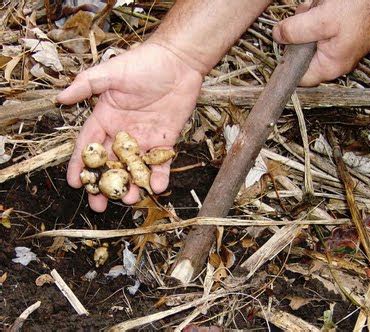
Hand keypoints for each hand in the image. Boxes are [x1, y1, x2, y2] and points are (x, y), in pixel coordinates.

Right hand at [57, 43, 202, 211]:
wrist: (178, 62)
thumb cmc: (143, 63)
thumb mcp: (111, 72)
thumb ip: (87, 85)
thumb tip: (60, 98)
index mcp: (106, 118)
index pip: (89, 146)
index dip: (81, 165)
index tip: (74, 183)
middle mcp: (123, 132)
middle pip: (110, 164)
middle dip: (104, 185)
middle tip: (99, 206)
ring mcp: (145, 138)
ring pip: (134, 168)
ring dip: (131, 185)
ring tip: (129, 199)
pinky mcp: (166, 141)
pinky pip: (161, 163)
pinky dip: (159, 176)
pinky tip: (156, 187)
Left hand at [272, 0, 369, 85]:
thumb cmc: (363, 8)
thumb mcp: (322, 20)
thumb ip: (296, 31)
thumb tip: (277, 36)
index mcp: (328, 67)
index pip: (297, 77)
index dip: (286, 62)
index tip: (282, 45)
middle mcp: (332, 62)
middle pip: (300, 54)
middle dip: (297, 33)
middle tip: (307, 16)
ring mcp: (335, 48)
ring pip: (307, 38)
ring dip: (307, 20)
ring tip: (320, 7)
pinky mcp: (337, 34)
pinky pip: (317, 28)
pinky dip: (316, 15)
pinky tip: (323, 6)